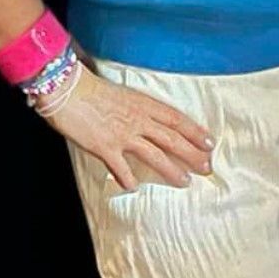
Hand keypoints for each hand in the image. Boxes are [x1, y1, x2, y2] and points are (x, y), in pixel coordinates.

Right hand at [40, 66, 215, 189]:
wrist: (68, 90)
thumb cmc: (94, 90)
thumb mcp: (125, 96)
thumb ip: (139, 111)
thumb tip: (150, 125)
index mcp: (145, 105)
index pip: (177, 120)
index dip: (196, 132)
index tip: (210, 143)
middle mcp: (139, 120)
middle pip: (173, 139)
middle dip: (193, 154)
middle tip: (207, 167)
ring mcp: (123, 134)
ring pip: (155, 154)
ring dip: (172, 169)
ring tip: (185, 181)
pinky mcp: (104, 147)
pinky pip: (120, 167)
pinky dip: (128, 178)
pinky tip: (134, 188)